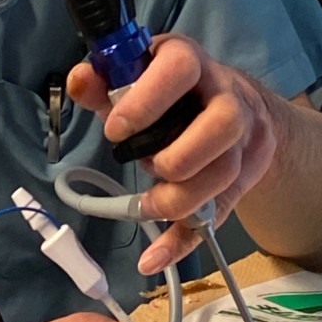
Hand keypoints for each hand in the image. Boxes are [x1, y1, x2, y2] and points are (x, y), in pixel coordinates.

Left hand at [68, 35, 279, 272]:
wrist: (242, 107)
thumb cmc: (175, 90)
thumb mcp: (141, 77)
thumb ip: (105, 82)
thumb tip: (79, 81)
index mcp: (193, 63)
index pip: (181, 67)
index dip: (147, 100)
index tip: (116, 129)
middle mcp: (226, 97)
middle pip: (224, 123)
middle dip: (177, 155)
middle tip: (145, 163)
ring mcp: (240, 139)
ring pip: (226, 172)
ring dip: (181, 198)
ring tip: (148, 204)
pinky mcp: (239, 179)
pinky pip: (218, 215)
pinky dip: (182, 242)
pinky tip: (153, 257)